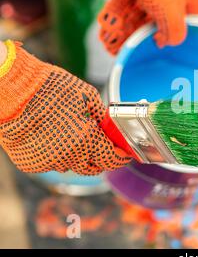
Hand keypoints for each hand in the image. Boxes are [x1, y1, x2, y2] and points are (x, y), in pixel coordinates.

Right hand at [0, 41, 130, 174]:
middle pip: (93, 168)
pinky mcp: (31, 164)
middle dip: (100, 159)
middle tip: (101, 147)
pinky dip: (55, 154)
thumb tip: (111, 128)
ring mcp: (49, 161)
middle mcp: (69, 155)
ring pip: (70, 166)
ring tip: (71, 135)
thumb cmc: (52, 88)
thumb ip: (101, 118)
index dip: (121, 158)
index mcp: (87, 139)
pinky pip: (50, 163)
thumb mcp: (87, 96)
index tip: (124, 154)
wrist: (14, 91)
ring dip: (76, 156)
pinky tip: (51, 136)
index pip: (112, 159)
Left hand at [98, 0, 197, 52]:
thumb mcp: (172, 13)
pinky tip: (108, 27)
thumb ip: (175, 33)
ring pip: (141, 14)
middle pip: (160, 23)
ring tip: (113, 45)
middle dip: (143, 39)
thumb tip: (166, 43)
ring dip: (127, 30)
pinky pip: (128, 3)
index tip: (159, 53)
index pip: (188, 28)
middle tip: (128, 53)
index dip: (175, 41)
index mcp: (191, 2)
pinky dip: (119, 14)